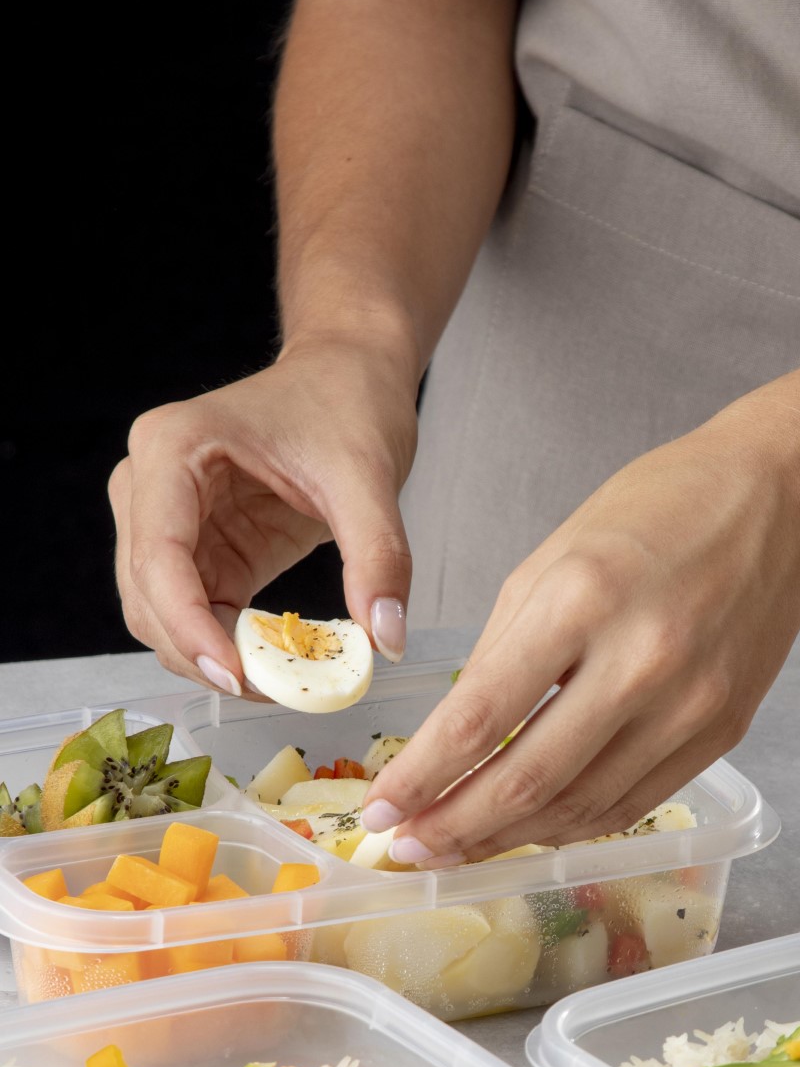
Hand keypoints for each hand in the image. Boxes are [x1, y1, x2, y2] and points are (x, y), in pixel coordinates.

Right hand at [109, 329, 418, 692]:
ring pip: (160, 617)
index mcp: (172, 449)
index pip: (158, 555)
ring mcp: (165, 521)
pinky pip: (196, 617)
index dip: (188, 625)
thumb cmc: (347, 401)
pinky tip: (278, 662)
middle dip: (203, 654)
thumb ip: (379, 557)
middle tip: (280, 691)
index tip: (235, 677)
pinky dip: (229, 649)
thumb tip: (386, 639)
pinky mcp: (197, 551)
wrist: (349, 375)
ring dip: (212, 659)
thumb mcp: (370, 476)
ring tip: (286, 681)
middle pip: (147, 597)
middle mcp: (149, 484)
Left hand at [360, 402, 799, 863]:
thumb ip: (501, 651)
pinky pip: (632, 803)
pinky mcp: (721, 733)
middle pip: (529, 779)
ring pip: (581, 807)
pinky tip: (530, 830)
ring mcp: (689, 706)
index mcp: (582, 599)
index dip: (422, 777)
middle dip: (454, 827)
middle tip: (407, 848)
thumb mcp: (552, 557)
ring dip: (509, 838)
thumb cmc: (659, 511)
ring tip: (456, 847)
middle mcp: (641, 662)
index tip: (379, 811)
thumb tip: (452, 741)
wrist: (781, 504)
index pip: (482, 716)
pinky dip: (573, 826)